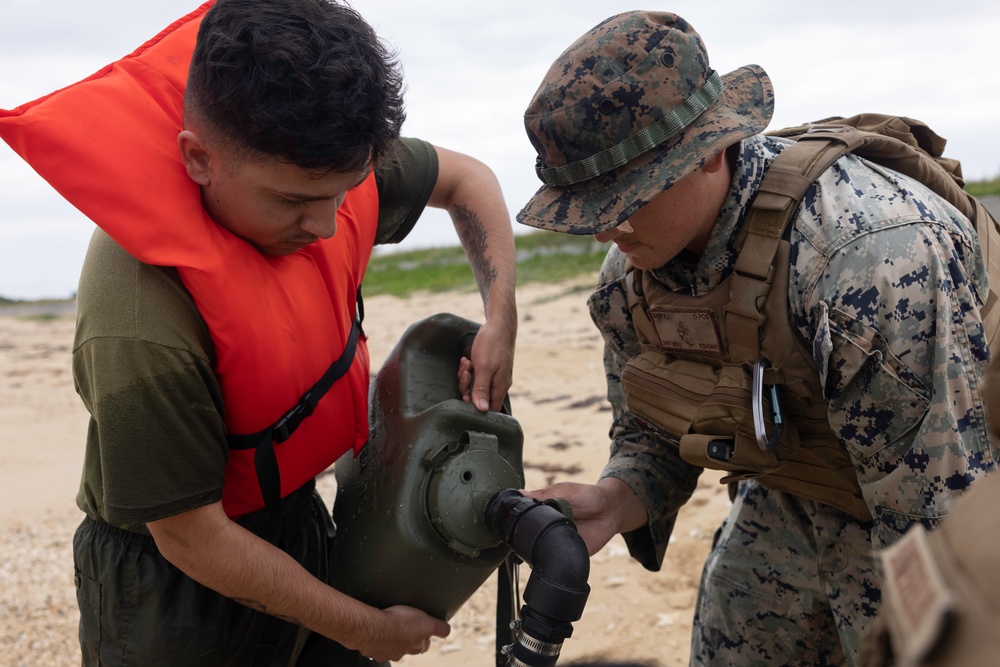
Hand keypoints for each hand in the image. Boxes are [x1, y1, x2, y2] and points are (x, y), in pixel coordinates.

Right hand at [356, 605, 450, 661]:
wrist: (372, 628)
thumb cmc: (398, 623)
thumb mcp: (427, 622)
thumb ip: (439, 628)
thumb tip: (447, 630)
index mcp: (415, 646)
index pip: (425, 644)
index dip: (426, 635)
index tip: (425, 628)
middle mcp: (401, 652)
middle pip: (409, 647)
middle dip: (410, 638)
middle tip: (408, 626)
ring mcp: (385, 651)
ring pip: (392, 646)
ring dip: (393, 638)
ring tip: (390, 626)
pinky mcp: (371, 647)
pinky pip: (376, 643)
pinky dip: (377, 638)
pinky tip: (376, 629)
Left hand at [458, 316, 514, 411]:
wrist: (499, 324)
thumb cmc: (493, 345)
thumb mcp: (484, 368)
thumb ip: (481, 390)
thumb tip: (482, 410)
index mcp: (500, 386)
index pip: (489, 409)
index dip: (475, 406)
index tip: (466, 394)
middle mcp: (499, 383)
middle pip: (479, 396)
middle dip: (467, 386)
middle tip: (465, 372)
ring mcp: (495, 374)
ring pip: (475, 384)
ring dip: (466, 375)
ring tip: (467, 363)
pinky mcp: (490, 366)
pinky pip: (476, 374)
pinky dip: (469, 368)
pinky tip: (467, 359)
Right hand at [522, 479, 646, 554]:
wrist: (612, 511)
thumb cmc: (588, 496)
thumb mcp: (565, 491)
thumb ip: (544, 494)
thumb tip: (520, 493)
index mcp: (544, 511)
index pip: (525, 519)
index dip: (517, 522)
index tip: (509, 523)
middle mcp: (548, 527)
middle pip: (529, 537)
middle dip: (525, 538)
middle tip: (525, 535)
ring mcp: (557, 540)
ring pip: (540, 550)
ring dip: (539, 548)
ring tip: (542, 540)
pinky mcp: (568, 552)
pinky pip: (557, 560)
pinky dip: (553, 558)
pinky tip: (554, 551)